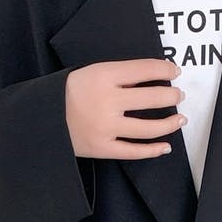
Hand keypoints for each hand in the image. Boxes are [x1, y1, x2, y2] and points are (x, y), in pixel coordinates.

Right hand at [65, 58, 185, 158]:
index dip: (165, 69)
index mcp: (103, 76)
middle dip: (172, 95)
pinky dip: (153, 150)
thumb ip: (119, 76)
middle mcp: (106, 101)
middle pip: (153, 98)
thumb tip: (152, 79)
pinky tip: (165, 146)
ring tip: (180, 119)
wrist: (41, 118)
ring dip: (170, 123)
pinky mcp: (102, 147)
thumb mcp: (91, 73)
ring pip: (149, 128)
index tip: (174, 71)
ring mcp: (105, 127)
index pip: (145, 69)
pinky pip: (134, 152)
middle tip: (178, 95)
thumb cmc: (68, 93)